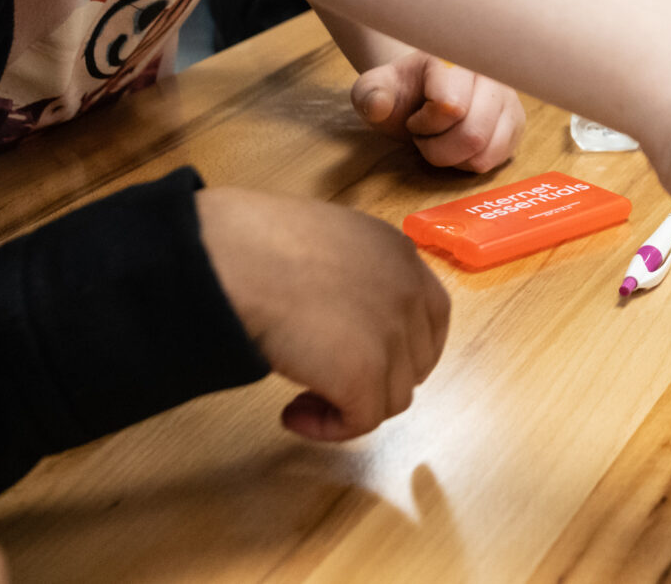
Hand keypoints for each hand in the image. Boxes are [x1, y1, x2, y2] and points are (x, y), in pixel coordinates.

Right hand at [197, 186, 450, 441]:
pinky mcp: (365, 374)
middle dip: (377, 379)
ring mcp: (393, 333)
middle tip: (326, 380)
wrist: (238, 259)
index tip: (366, 361)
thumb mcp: (326, 245)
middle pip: (415, 361)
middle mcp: (408, 291)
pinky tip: (292, 414)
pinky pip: (362, 421)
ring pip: (392, 397)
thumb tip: (341, 318)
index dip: (404, 348)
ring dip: (350, 404)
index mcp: (399, 254)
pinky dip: (329, 427)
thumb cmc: (258, 244)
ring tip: (301, 396)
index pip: (432, 315)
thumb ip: (351, 277)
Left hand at [353, 50, 524, 171]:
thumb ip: (371, 95)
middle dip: (438, 148)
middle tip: (425, 136)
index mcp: (455, 59)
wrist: (420, 94)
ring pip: (485, 150)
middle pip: (473, 134)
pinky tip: (458, 147)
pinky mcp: (515, 123)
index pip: (450, 106)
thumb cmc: (400, 93)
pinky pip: (496, 158)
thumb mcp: (374, 89)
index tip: (414, 117)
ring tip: (442, 139)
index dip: (424, 125)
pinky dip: (470, 162)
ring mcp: (508, 99)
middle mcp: (491, 74)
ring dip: (454, 157)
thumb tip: (380, 105)